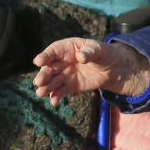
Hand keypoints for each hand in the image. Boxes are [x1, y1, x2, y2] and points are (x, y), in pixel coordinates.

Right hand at [32, 37, 149, 105]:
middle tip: (38, 82)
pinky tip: (53, 102)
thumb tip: (80, 57)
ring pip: (52, 81)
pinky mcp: (70, 86)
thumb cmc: (103, 54)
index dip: (45, 56)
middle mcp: (61, 62)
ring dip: (46, 87)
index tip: (38, 62)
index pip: (52, 52)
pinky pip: (61, 91)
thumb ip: (89, 52)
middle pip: (49, 68)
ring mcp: (65, 74)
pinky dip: (56, 96)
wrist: (112, 68)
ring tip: (40, 93)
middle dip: (43, 75)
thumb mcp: (99, 50)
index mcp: (66, 48)